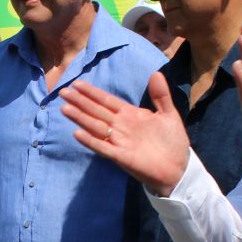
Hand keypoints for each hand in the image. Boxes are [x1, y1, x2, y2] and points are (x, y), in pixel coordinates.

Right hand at [63, 74, 191, 195]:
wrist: (178, 168)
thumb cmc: (173, 142)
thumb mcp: (169, 115)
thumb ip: (161, 95)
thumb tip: (156, 73)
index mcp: (130, 115)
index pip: (107, 101)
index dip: (92, 93)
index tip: (77, 83)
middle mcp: (121, 126)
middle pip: (96, 111)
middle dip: (80, 102)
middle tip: (63, 92)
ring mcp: (119, 141)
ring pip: (95, 126)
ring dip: (80, 118)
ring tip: (65, 108)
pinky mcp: (120, 156)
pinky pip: (102, 147)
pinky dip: (90, 140)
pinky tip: (77, 133)